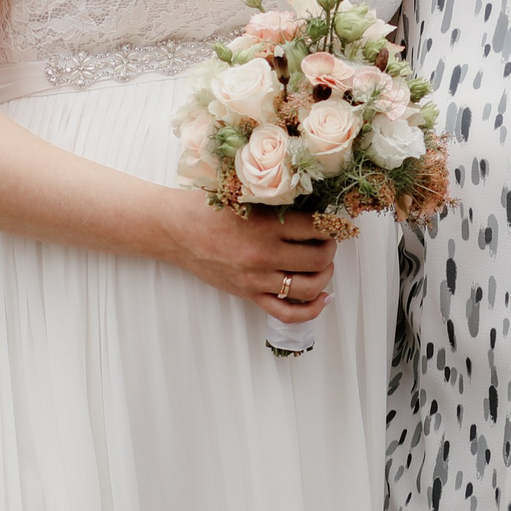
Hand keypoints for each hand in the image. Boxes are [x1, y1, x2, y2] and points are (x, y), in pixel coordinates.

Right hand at [159, 191, 336, 323]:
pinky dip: (311, 309)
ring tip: (324, 265)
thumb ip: (278, 206)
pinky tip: (322, 298)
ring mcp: (257, 279)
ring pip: (308, 287)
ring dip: (325, 276)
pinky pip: (287, 313)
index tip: (334, 223)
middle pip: (318, 259)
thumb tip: (316, 210)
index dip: (332, 225)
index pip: (317, 228)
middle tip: (328, 242)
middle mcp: (264, 255)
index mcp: (266, 226)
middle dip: (330, 250)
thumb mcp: (247, 198)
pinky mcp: (249, 295)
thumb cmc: (209, 210)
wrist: (176, 231)